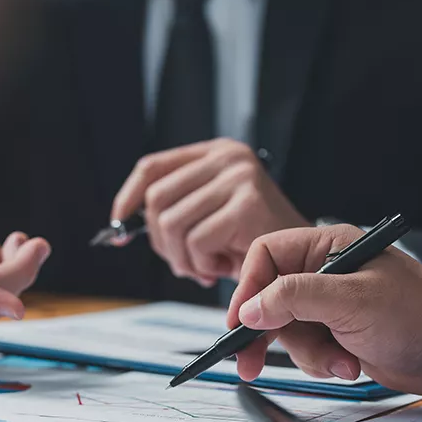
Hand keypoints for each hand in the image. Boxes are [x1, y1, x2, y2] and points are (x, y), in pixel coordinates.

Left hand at [112, 139, 308, 285]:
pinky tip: (222, 267)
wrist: (303, 263)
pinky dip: (203, 264)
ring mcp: (238, 178)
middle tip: (185, 264)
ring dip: (183, 258)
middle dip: (161, 243)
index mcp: (216, 153)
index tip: (118, 226)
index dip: (128, 197)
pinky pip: (196, 241)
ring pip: (172, 224)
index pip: (153, 167)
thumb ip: (174, 210)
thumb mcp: (209, 216)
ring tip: (206, 267)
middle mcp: (228, 158)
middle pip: (157, 200)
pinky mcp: (246, 204)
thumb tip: (121, 222)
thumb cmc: (254, 243)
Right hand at [227, 225, 421, 394]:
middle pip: (268, 298)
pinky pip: (307, 352)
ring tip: (342, 361)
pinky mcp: (337, 335)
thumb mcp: (351, 301)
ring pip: (286, 331)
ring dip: (308, 355)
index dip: (248, 288)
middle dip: (268, 333)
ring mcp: (329, 306)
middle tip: (248, 362)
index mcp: (326, 247)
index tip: (240, 321)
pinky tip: (350, 365)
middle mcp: (324, 273)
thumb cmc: (420, 314)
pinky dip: (323, 364)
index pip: (266, 256)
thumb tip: (250, 308)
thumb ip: (295, 298)